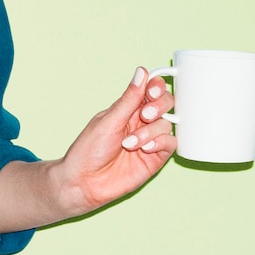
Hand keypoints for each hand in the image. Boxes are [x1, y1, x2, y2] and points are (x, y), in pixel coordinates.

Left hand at [57, 66, 175, 211]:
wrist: (84, 182)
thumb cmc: (88, 151)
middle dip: (159, 106)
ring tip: (130, 143)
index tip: (152, 91)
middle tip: (145, 115)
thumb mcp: (108, 121)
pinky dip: (160, 143)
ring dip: (150, 131)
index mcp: (127, 109)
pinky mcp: (155, 157)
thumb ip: (129, 99)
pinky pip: (170, 143)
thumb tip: (142, 72)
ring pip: (167, 123)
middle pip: (165, 103)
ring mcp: (149, 140)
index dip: (156, 87)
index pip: (150, 89)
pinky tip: (145, 148)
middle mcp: (140, 122)